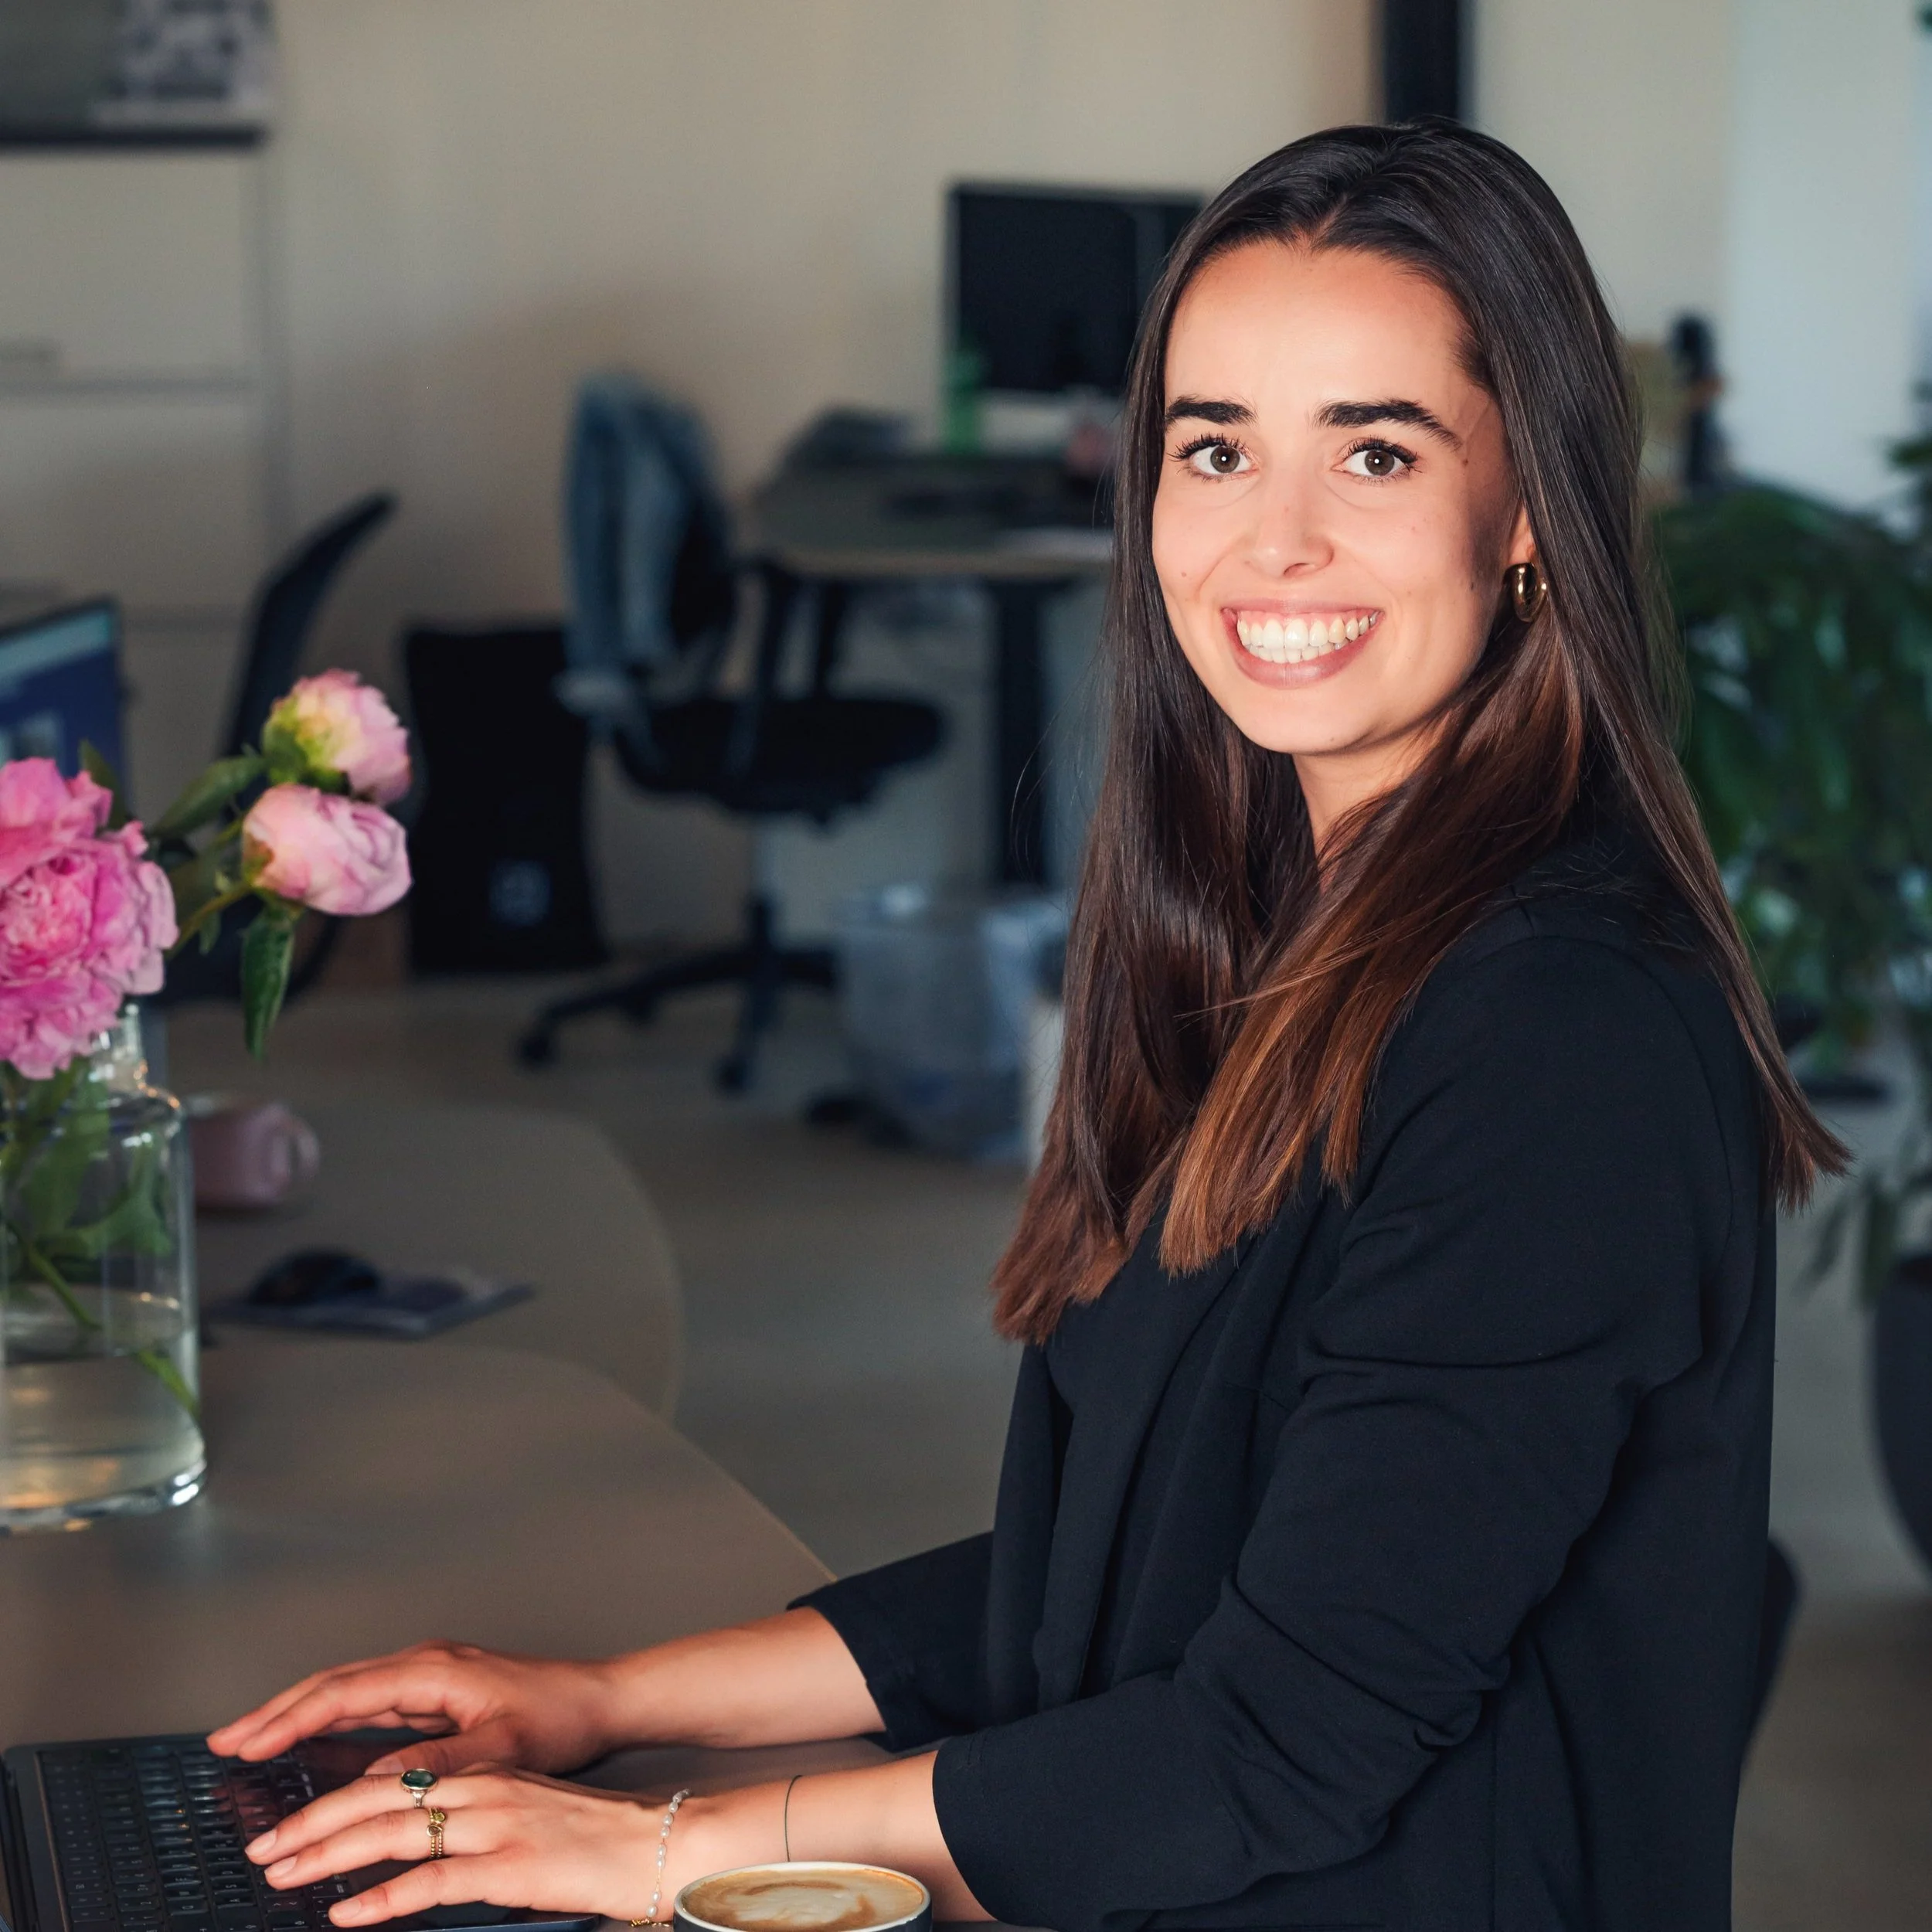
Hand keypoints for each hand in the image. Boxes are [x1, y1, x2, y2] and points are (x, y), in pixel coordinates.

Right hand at [207, 1641, 621, 1775]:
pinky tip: (307, 1735)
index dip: (289, 1718)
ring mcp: (428, 1674)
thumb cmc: (559, 1720)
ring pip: (346, 1689)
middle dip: (275, 1711)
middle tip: (224, 1740)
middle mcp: (425, 1664)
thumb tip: (378, 1781)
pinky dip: (328, 1715)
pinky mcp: (435, 1690)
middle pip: (333, 1684)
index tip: (246, 1742)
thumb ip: (438, 1763)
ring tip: (249, 1738)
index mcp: (434, 1671)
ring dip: (296, 1712)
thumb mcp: (500, 1750)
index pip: (344, 1692)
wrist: (598, 1700)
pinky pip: (367, 1699)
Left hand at [244, 1766, 699, 1925]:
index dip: (333, 1802)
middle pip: (378, 1800)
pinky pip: (432, 1881)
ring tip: (285, 1875)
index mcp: (485, 1772)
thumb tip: (414, 1839)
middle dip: (312, 1826)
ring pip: (393, 1833)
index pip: (391, 1780)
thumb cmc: (594, 1836)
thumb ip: (471, 1817)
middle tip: (264, 1848)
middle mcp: (484, 1789)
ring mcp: (495, 1824)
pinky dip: (382, 1898)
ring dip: (329, 1857)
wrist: (656, 1842)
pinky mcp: (509, 1864)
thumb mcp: (524, 1811)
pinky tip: (348, 1913)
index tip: (291, 1826)